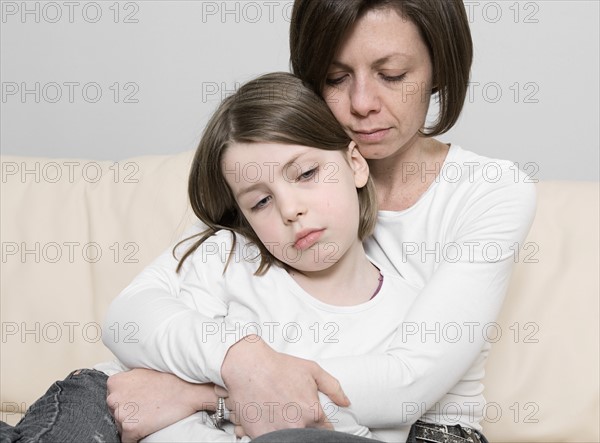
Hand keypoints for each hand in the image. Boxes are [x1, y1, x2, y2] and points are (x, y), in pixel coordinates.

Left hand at [106, 368, 216, 442]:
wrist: (186, 392)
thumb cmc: (169, 382)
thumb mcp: (143, 372)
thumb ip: (128, 381)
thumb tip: (122, 389)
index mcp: (115, 382)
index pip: (113, 397)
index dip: (126, 401)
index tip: (137, 402)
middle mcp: (113, 398)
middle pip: (114, 412)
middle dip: (128, 413)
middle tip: (145, 409)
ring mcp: (121, 414)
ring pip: (120, 426)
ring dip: (133, 424)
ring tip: (149, 417)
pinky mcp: (129, 429)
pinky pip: (127, 440)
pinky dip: (135, 437)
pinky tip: (146, 430)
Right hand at [220, 335, 349, 438]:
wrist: (248, 366)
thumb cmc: (279, 366)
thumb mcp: (312, 370)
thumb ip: (333, 388)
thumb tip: (346, 403)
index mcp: (312, 412)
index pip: (325, 430)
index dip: (320, 424)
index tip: (313, 420)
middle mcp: (297, 425)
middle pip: (307, 435)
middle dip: (302, 426)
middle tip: (292, 413)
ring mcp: (278, 433)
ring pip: (289, 439)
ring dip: (286, 431)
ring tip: (279, 415)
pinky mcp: (260, 436)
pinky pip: (269, 440)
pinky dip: (269, 434)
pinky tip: (267, 420)